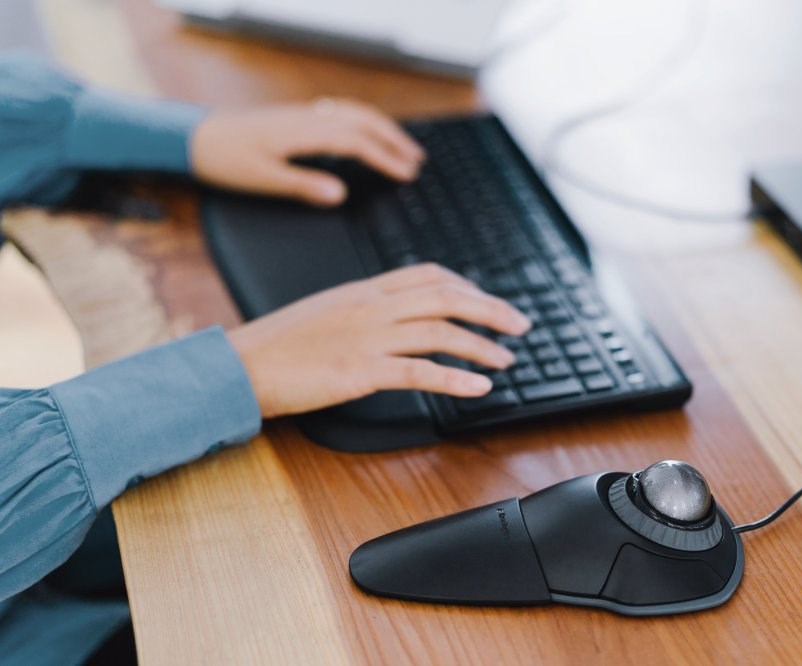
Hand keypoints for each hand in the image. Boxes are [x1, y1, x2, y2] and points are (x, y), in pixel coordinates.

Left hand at [190, 98, 425, 205]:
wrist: (193, 137)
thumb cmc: (224, 160)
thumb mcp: (262, 180)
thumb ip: (303, 186)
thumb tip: (341, 194)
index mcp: (304, 133)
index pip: (356, 142)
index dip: (385, 158)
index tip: (407, 174)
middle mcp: (307, 117)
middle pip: (362, 121)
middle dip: (393, 139)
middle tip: (417, 161)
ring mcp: (303, 114)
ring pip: (353, 112)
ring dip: (382, 128)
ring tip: (402, 146)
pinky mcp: (297, 117)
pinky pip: (340, 111)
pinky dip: (362, 120)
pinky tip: (364, 131)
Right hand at [226, 264, 530, 418]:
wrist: (239, 365)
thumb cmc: (277, 344)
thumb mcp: (326, 312)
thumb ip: (363, 309)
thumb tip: (394, 316)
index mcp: (364, 289)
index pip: (428, 274)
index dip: (467, 285)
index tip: (488, 300)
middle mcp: (372, 306)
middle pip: (446, 297)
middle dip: (491, 309)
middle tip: (520, 325)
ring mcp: (367, 336)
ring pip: (441, 331)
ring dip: (481, 345)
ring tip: (507, 359)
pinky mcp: (359, 371)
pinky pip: (419, 372)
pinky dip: (455, 379)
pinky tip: (479, 388)